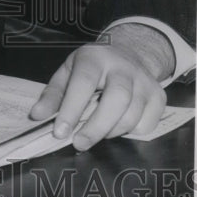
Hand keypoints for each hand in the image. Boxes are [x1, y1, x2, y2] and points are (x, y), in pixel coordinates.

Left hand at [28, 23, 173, 149]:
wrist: (129, 52)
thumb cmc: (92, 67)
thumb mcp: (68, 71)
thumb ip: (53, 94)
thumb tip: (37, 116)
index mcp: (95, 58)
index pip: (84, 83)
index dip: (71, 109)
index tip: (60, 132)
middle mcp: (123, 68)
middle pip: (117, 99)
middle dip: (97, 127)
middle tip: (79, 143)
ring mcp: (145, 82)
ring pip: (133, 115)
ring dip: (111, 132)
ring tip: (95, 133)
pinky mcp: (159, 96)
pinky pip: (147, 124)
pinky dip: (130, 133)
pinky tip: (116, 126)